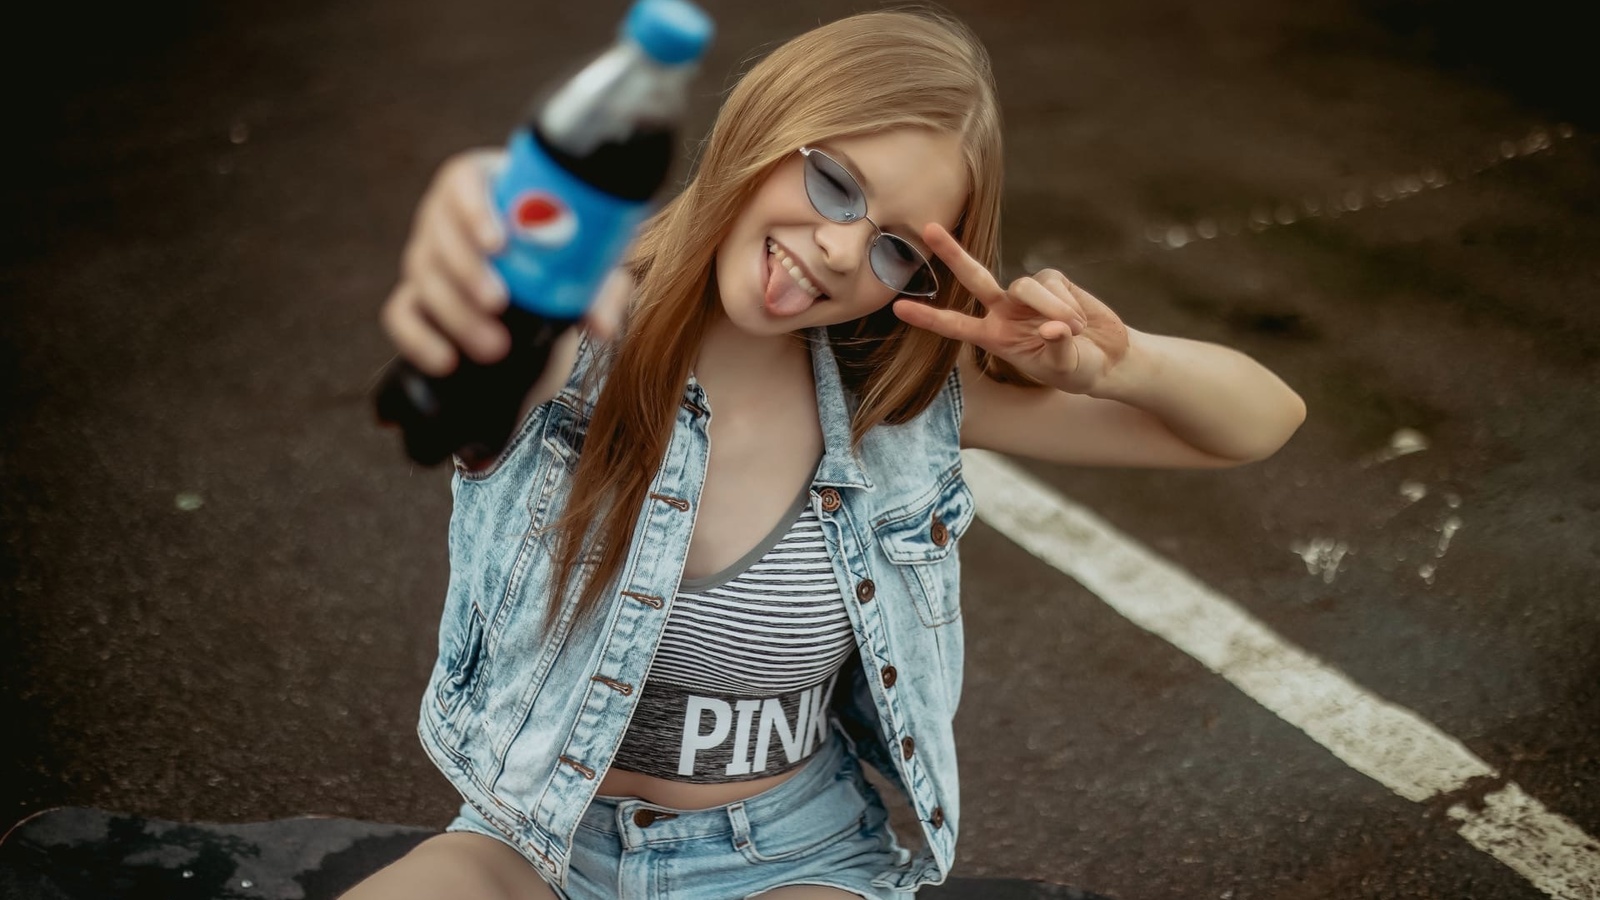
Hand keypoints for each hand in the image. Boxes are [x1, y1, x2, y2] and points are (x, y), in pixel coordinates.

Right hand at [379, 150, 628, 376]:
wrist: (543, 305)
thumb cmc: (565, 264)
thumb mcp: (589, 271)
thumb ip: (601, 289)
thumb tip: (603, 326)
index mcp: (488, 187)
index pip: (464, 181)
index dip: (474, 209)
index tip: (499, 243)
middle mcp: (448, 218)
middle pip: (439, 231)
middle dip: (467, 270)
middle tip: (499, 302)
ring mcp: (427, 257)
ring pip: (423, 275)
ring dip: (456, 313)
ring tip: (495, 346)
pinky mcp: (416, 298)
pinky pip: (400, 314)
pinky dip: (420, 338)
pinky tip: (446, 360)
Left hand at [892, 224, 1128, 393]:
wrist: (1108, 358)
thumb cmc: (1079, 370)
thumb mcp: (1065, 369)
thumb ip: (1057, 349)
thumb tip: (1053, 327)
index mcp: (995, 338)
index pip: (956, 326)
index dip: (929, 318)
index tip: (898, 308)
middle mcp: (1005, 311)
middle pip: (975, 277)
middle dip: (954, 253)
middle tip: (928, 229)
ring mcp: (1027, 294)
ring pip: (1027, 285)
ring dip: (1054, 308)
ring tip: (1076, 331)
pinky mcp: (1053, 280)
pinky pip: (1054, 283)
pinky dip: (1069, 303)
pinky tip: (1081, 320)